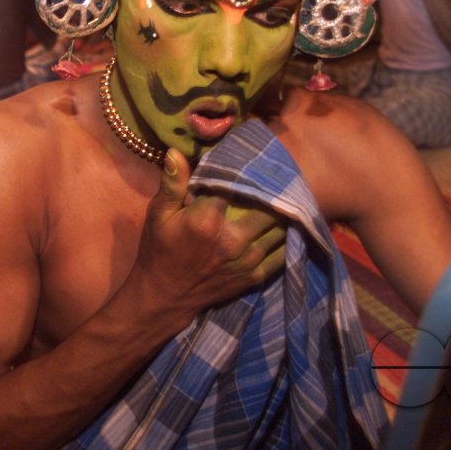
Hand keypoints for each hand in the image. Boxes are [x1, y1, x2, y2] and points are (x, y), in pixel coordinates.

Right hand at [129, 150, 285, 316]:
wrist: (165, 297)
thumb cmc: (159, 250)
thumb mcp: (158, 214)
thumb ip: (172, 184)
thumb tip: (176, 152)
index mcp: (208, 219)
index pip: (238, 183)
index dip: (247, 168)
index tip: (254, 156)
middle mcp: (233, 238)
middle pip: (269, 204)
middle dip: (274, 187)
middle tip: (281, 171)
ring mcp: (248, 259)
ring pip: (281, 226)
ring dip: (286, 210)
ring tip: (291, 192)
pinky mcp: (255, 275)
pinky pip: (283, 251)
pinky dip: (290, 235)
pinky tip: (292, 222)